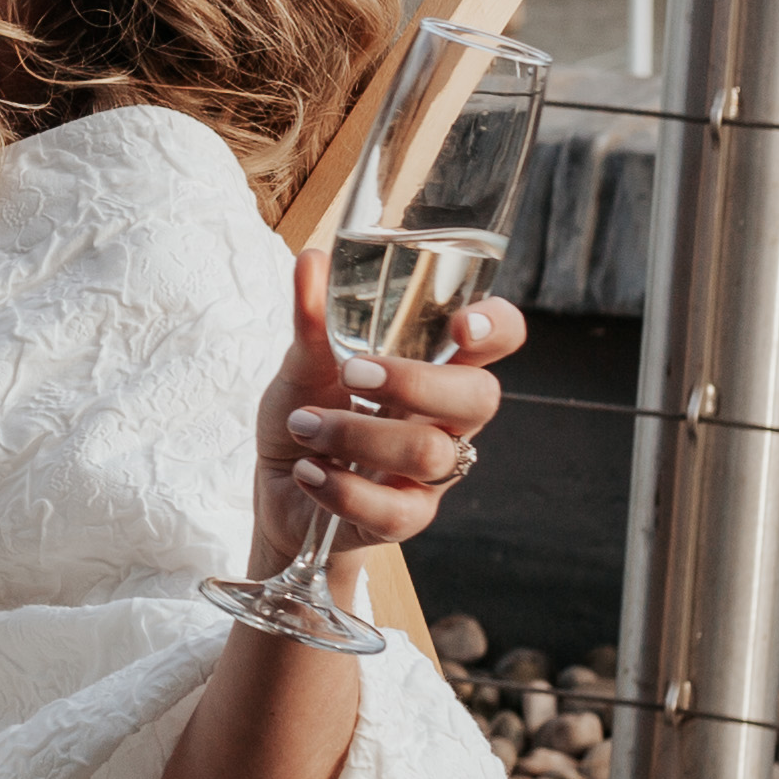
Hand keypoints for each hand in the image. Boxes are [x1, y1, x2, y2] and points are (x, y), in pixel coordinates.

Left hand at [250, 268, 517, 587]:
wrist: (279, 490)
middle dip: (415, 383)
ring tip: (304, 423)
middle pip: (480, 398)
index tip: (461, 324)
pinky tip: (307, 471)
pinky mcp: (405, 517)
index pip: (500, 338)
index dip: (497, 327)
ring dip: (355, 434)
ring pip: (429, 453)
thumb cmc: (310, 413)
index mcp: (438, 366)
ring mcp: (432, 472)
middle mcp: (447, 419)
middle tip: (350, 375)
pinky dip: (340, 489)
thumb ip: (313, 318)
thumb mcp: (303, 363)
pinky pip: (394, 512)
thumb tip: (312, 261)